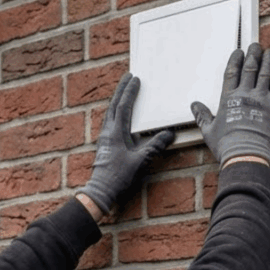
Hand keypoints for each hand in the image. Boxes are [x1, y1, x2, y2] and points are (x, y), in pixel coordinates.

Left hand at [78, 74, 174, 212]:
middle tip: (127, 77)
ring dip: (117, 101)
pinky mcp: (104, 146)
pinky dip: (115, 114)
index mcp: (115, 133)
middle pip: (113, 106)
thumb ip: (155, 146)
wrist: (100, 191)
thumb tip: (169, 134)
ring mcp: (104, 139)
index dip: (129, 92)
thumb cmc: (118, 177)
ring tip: (124, 92)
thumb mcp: (140, 161)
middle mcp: (107, 133)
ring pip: (110, 114)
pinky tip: (119, 117)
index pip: (123, 107)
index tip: (135, 79)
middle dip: (121, 90)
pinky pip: (109, 123)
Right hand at [191, 43, 269, 166]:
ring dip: (268, 60)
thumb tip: (194, 105)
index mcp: (228, 98)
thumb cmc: (226, 144)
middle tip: (256, 46)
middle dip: (253, 55)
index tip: (239, 52)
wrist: (245, 153)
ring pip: (265, 73)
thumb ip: (202, 115)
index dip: (235, 60)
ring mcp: (260, 98)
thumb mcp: (208, 130)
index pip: (231, 73)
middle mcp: (244, 94)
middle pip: (249, 68)